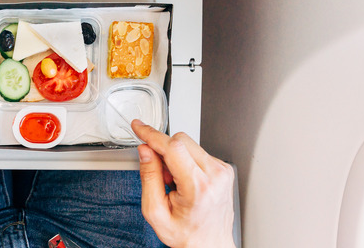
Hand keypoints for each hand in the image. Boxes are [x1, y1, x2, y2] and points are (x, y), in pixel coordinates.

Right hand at [132, 119, 235, 247]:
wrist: (210, 244)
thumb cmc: (186, 234)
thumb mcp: (156, 212)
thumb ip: (148, 178)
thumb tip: (145, 151)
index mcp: (198, 187)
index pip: (172, 147)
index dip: (152, 134)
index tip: (139, 127)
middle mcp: (215, 175)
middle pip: (181, 140)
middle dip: (163, 151)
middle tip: (161, 176)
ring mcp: (222, 170)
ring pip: (189, 144)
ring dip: (175, 157)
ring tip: (175, 183)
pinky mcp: (224, 168)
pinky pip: (198, 152)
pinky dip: (186, 161)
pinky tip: (186, 182)